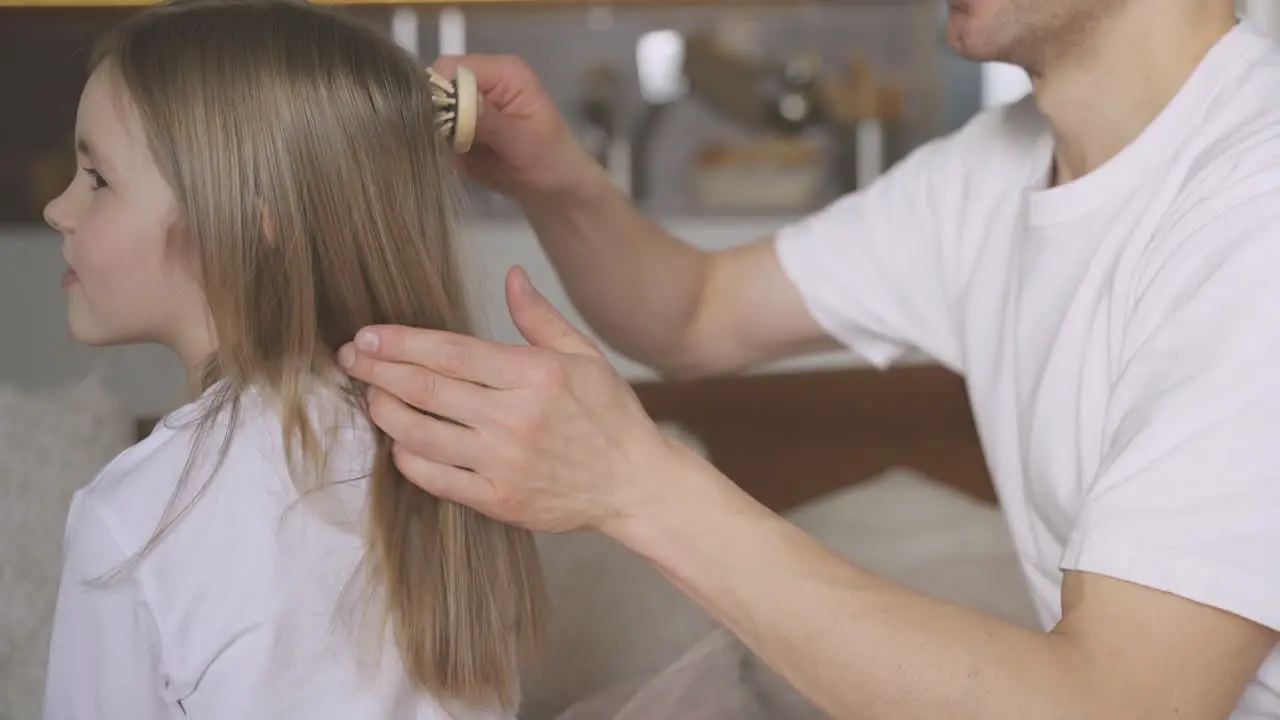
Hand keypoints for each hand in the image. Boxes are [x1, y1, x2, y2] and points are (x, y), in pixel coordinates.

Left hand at [338, 266, 676, 533]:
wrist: (636, 485)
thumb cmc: (611, 417)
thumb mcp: (584, 356)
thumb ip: (539, 318)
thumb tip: (511, 276)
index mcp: (532, 374)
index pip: (449, 351)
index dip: (399, 342)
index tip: (366, 335)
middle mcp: (513, 417)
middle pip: (425, 388)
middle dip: (377, 370)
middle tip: (349, 358)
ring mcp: (503, 462)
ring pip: (420, 433)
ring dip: (385, 411)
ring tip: (372, 395)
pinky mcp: (498, 499)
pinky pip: (436, 478)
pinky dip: (408, 459)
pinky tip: (400, 444)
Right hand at [430, 54, 603, 202]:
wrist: (556, 191)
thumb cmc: (550, 161)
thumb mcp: (520, 140)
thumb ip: (484, 119)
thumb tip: (449, 102)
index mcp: (501, 72)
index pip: (450, 68)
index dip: (438, 93)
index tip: (441, 126)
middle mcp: (481, 82)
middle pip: (434, 89)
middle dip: (435, 120)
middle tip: (453, 148)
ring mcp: (469, 105)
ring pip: (430, 114)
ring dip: (438, 139)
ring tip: (462, 159)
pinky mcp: (461, 129)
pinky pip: (436, 136)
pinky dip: (443, 152)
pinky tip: (463, 165)